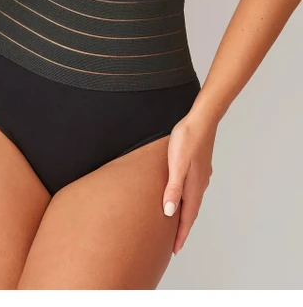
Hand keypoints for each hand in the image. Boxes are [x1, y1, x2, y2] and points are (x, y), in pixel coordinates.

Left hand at [162, 110, 217, 254]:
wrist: (201, 119)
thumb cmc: (187, 139)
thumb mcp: (176, 164)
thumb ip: (173, 188)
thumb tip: (169, 213)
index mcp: (194, 186)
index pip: (187, 217)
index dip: (180, 234)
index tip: (175, 250)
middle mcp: (200, 183)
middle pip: (191, 211)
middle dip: (183, 228)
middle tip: (174, 243)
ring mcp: (201, 174)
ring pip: (192, 200)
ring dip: (185, 213)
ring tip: (177, 222)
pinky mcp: (199, 165)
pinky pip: (193, 189)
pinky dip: (187, 199)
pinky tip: (182, 194)